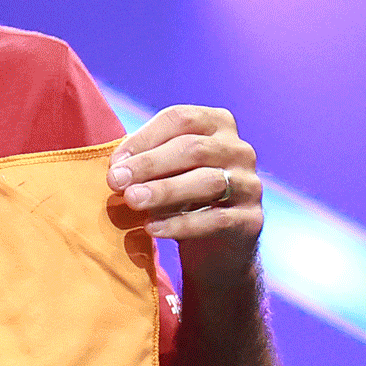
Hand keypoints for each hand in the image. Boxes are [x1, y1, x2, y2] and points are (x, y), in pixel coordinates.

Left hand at [108, 105, 261, 267]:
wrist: (216, 246)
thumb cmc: (181, 196)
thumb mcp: (164, 171)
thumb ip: (144, 160)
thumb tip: (117, 166)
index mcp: (217, 125)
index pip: (181, 119)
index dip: (144, 138)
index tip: (114, 162)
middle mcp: (239, 150)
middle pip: (193, 148)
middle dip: (149, 164)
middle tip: (115, 181)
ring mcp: (249, 184)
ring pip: (208, 181)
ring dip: (164, 190)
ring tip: (132, 200)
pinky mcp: (250, 219)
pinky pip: (216, 219)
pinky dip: (180, 224)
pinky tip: (152, 228)